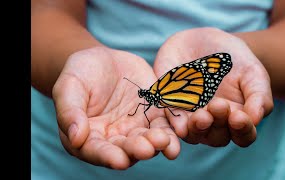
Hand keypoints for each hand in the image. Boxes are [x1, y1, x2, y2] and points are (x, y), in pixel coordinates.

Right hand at [52, 47, 179, 168]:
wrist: (104, 60)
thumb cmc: (80, 73)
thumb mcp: (69, 87)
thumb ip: (70, 111)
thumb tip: (75, 138)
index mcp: (89, 137)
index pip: (97, 151)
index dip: (107, 157)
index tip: (119, 160)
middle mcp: (114, 138)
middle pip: (126, 149)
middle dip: (137, 150)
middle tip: (147, 148)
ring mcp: (136, 127)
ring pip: (148, 140)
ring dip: (158, 144)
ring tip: (165, 142)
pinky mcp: (153, 115)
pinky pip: (164, 124)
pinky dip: (172, 130)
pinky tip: (179, 132)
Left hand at [153, 28, 273, 146]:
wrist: (203, 41)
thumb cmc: (234, 60)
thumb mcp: (252, 73)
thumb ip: (258, 96)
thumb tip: (256, 119)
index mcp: (236, 118)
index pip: (243, 135)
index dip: (243, 130)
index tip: (239, 117)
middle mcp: (213, 123)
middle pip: (217, 137)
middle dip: (218, 124)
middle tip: (218, 105)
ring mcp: (191, 117)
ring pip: (193, 133)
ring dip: (197, 128)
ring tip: (201, 116)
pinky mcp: (171, 107)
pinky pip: (172, 119)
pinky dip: (175, 122)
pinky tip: (179, 124)